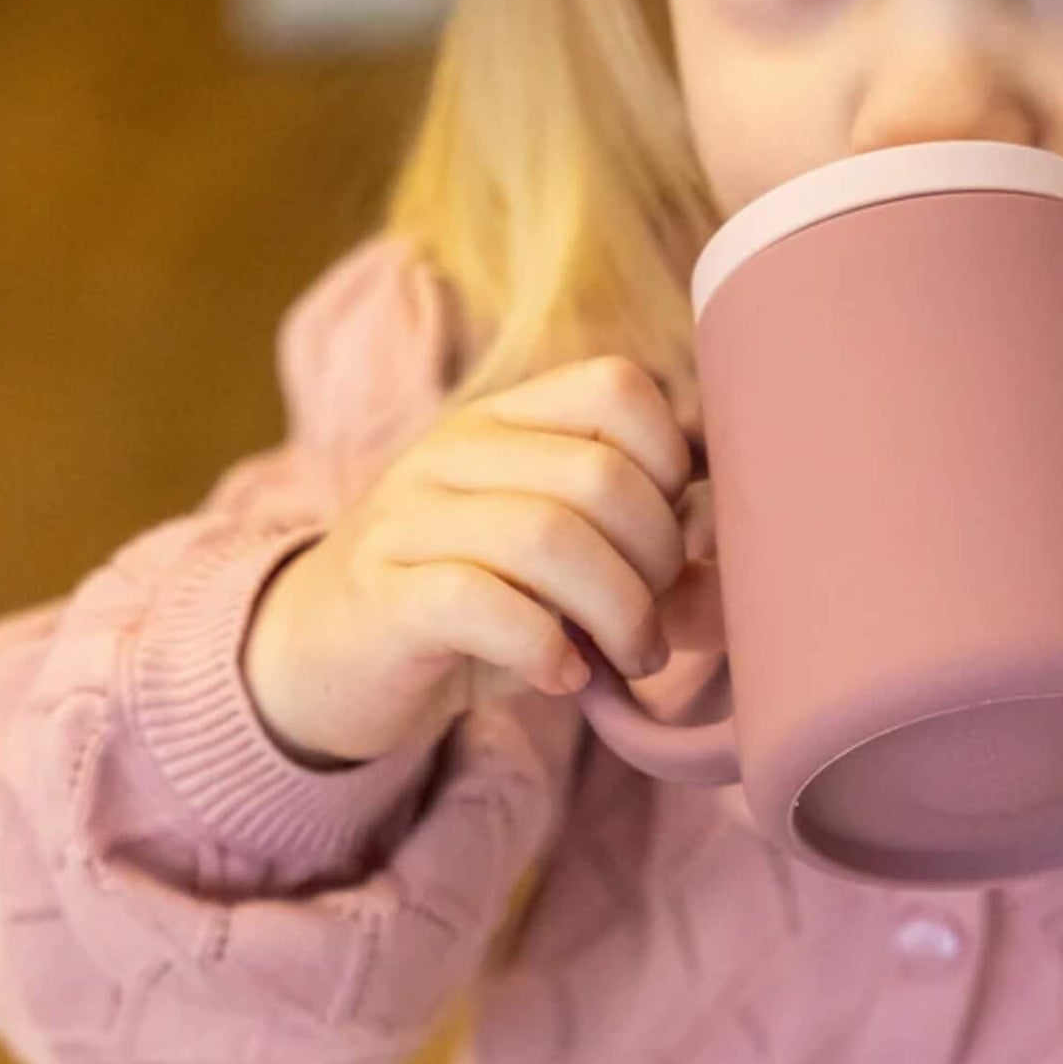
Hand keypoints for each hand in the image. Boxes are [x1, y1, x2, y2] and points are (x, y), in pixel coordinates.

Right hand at [244, 355, 715, 764]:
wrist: (323, 660)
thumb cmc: (468, 609)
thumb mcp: (555, 563)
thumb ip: (636, 547)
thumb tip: (739, 571)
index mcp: (507, 422)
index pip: (617, 387)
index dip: (674, 463)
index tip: (677, 536)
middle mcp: (455, 451)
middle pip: (599, 474)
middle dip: (656, 562)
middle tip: (655, 625)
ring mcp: (410, 519)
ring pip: (546, 536)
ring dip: (616, 613)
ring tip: (627, 659)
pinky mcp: (382, 597)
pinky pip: (478, 601)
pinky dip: (542, 647)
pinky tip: (561, 676)